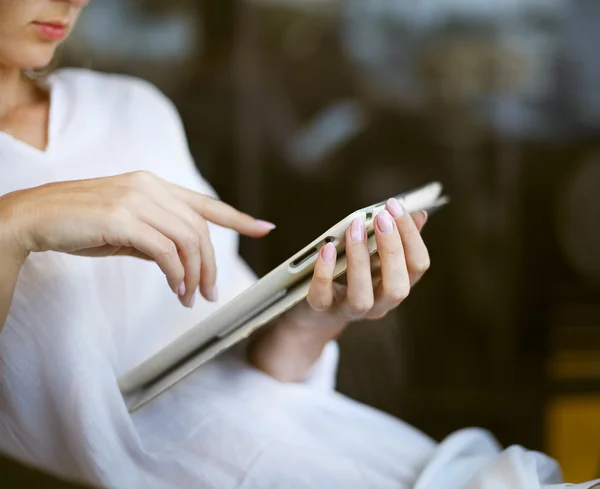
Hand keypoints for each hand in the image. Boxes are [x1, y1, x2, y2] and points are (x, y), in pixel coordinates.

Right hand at [0, 171, 274, 306]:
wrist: (35, 217)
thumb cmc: (79, 225)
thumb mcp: (126, 230)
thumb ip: (156, 238)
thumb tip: (182, 263)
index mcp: (154, 185)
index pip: (205, 203)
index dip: (238, 217)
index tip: (264, 227)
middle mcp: (151, 186)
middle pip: (200, 229)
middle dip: (211, 265)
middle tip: (210, 293)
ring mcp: (137, 199)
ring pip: (189, 239)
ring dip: (195, 274)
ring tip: (190, 298)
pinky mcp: (123, 218)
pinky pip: (167, 251)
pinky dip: (178, 275)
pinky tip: (176, 290)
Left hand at [286, 198, 428, 330]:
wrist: (318, 310)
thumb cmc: (351, 276)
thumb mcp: (376, 257)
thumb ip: (396, 238)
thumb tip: (420, 214)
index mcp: (396, 285)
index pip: (417, 266)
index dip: (411, 236)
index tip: (394, 206)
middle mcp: (378, 304)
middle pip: (397, 288)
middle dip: (392, 250)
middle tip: (381, 218)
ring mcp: (349, 311)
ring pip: (361, 298)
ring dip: (359, 261)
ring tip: (354, 229)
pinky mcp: (321, 311)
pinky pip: (322, 298)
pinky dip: (324, 273)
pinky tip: (327, 248)